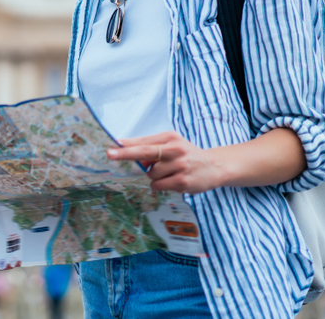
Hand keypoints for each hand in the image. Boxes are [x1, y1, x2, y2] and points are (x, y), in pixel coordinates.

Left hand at [106, 131, 225, 194]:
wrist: (214, 166)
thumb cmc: (186, 154)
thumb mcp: (172, 143)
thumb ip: (152, 146)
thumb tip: (127, 150)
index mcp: (170, 138)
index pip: (144, 142)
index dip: (127, 145)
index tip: (113, 145)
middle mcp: (175, 150)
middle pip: (144, 152)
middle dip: (126, 154)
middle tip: (110, 154)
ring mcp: (179, 166)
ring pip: (150, 174)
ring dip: (153, 176)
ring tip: (168, 173)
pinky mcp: (182, 181)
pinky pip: (158, 186)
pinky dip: (159, 185)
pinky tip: (172, 181)